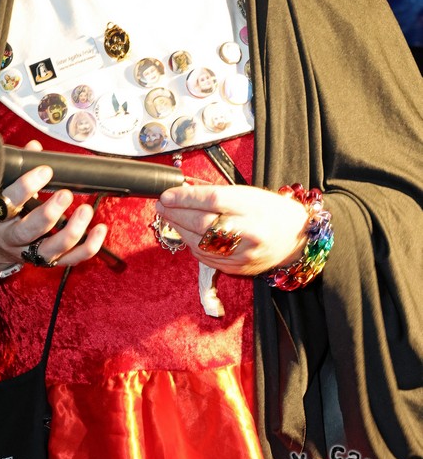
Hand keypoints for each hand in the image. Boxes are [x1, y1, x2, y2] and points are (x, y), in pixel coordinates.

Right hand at [0, 140, 107, 273]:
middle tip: (65, 193)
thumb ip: (19, 169)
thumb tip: (35, 147)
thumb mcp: (0, 190)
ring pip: (51, 249)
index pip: (9, 201)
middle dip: (48, 213)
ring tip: (85, 210)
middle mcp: (12, 237)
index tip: (44, 170)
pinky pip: (70, 259)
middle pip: (28, 230)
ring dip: (72, 231)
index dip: (26, 186)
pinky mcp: (47, 261)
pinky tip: (99, 230)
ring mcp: (30, 253)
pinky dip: (88, 247)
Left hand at [156, 182, 308, 276]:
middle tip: (162, 206)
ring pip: (200, 243)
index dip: (184, 197)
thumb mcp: (248, 193)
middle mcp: (249, 231)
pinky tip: (187, 235)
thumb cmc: (271, 210)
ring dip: (180, 230)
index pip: (211, 199)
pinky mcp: (239, 268)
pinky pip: (207, 258)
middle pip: (202, 223)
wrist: (297, 237)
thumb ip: (215, 193)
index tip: (167, 195)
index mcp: (252, 206)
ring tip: (170, 219)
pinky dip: (192, 246)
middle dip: (176, 214)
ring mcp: (244, 253)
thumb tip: (183, 190)